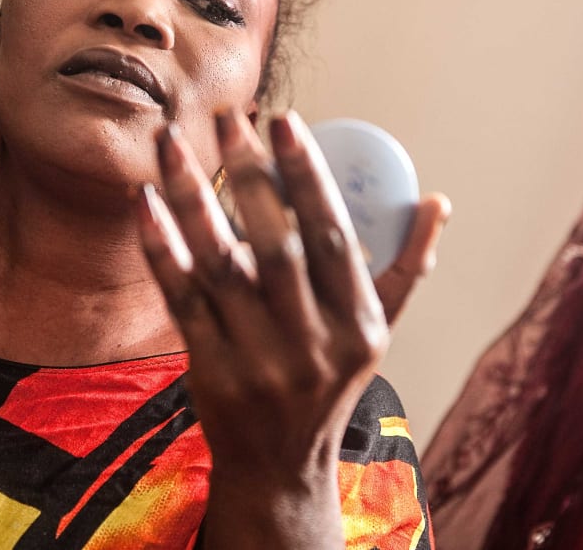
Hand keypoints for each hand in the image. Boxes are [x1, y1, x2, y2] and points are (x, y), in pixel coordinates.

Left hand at [136, 109, 447, 547]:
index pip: (334, 237)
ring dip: (192, 196)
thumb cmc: (331, 381)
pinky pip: (181, 297)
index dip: (309, 177)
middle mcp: (312, 343)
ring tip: (172, 141)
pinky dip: (162, 247)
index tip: (286, 121)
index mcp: (358, 324)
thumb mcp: (379, 331)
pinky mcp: (210, 370)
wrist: (281, 467)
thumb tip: (437, 202)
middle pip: (275, 244)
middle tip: (227, 115)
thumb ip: (406, 265)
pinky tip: (146, 201)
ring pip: (220, 264)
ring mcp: (257, 359)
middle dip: (248, 172)